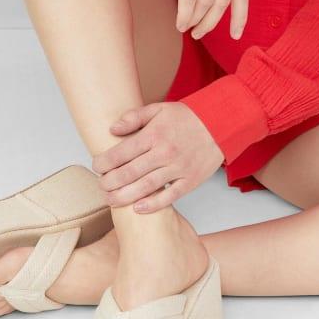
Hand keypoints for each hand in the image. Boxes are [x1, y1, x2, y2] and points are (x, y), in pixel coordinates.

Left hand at [91, 102, 224, 213]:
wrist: (222, 123)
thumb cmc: (188, 117)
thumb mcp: (159, 109)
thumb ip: (134, 117)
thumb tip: (112, 129)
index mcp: (155, 134)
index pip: (122, 152)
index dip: (104, 162)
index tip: (97, 166)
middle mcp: (165, 152)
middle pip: (129, 172)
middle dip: (109, 182)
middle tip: (101, 185)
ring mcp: (178, 168)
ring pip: (145, 187)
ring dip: (124, 197)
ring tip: (111, 200)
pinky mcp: (191, 180)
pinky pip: (169, 197)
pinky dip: (152, 205)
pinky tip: (137, 208)